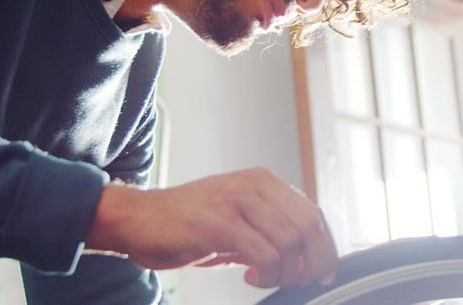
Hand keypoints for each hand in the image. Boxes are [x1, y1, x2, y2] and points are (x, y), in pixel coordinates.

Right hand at [85, 168, 336, 287]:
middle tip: (295, 281)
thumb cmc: (185, 223)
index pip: (312, 213)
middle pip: (308, 227)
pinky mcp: (220, 223)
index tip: (323, 271)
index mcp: (263, 181)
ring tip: (262, 278)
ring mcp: (237, 201)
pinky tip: (248, 276)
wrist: (138, 219)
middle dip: (310, 263)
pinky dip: (265, 273)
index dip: (324, 247)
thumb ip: (268, 230)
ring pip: (289, 242)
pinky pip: (264, 253)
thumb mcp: (236, 218)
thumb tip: (304, 260)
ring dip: (283, 272)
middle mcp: (254, 185)